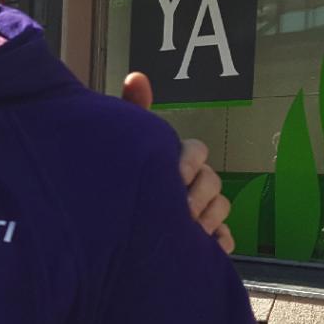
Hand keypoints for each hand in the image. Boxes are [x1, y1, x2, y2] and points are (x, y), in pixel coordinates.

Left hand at [122, 72, 234, 253]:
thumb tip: (136, 76)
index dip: (189, 161)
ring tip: (189, 229)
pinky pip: (223, 241)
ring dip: (209, 218)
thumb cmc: (117, 182)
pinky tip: (209, 247)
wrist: (100, 237)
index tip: (176, 174)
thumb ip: (133, 112)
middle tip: (181, 209)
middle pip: (212, 180)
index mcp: (173, 160)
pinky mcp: (201, 243)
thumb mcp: (124, 147)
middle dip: (199, 194)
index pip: (196, 151)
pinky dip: (219, 243)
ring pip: (220, 207)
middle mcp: (189, 184)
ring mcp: (198, 213)